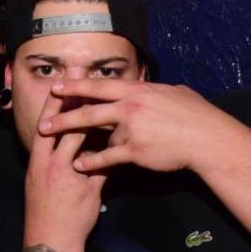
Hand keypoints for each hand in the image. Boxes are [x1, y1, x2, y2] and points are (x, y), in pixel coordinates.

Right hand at [26, 92, 105, 246]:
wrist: (51, 240)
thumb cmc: (44, 209)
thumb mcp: (39, 180)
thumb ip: (52, 158)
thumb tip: (67, 139)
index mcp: (37, 161)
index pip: (45, 126)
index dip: (53, 104)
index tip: (62, 84)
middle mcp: (51, 166)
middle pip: (65, 128)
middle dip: (76, 103)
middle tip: (87, 81)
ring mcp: (70, 178)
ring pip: (85, 144)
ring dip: (98, 123)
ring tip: (111, 104)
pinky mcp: (89, 190)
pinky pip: (103, 166)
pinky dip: (113, 152)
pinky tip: (124, 140)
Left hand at [39, 79, 242, 174]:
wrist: (207, 138)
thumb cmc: (196, 114)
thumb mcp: (174, 92)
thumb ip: (154, 91)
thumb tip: (149, 85)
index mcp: (137, 91)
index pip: (100, 87)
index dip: (76, 87)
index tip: (56, 87)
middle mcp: (130, 107)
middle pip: (88, 111)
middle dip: (63, 117)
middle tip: (43, 123)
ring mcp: (131, 130)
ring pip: (97, 136)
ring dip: (76, 142)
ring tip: (57, 147)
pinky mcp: (135, 152)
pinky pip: (108, 158)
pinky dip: (92, 162)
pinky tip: (79, 166)